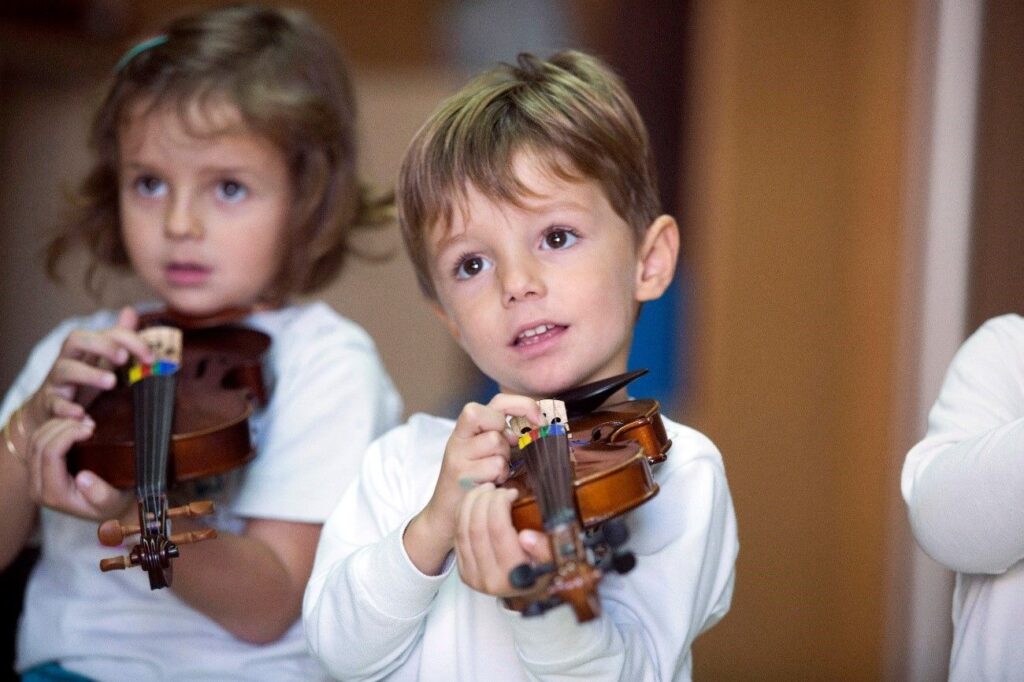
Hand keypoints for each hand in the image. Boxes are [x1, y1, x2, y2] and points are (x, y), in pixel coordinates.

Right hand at [17, 307, 148, 520]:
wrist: (47, 411)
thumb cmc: (81, 382)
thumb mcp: (100, 359)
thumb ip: (118, 338)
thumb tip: (131, 312)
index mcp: (85, 349)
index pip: (106, 332)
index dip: (130, 339)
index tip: (151, 356)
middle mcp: (68, 359)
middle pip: (76, 339)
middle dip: (101, 344)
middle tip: (123, 358)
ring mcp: (57, 381)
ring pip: (64, 368)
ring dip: (89, 374)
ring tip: (111, 382)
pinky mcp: (49, 403)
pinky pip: (55, 403)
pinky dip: (68, 409)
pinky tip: (83, 415)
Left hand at [26, 416, 132, 519]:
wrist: (107, 507)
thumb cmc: (113, 502)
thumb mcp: (114, 501)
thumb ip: (101, 495)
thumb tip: (83, 478)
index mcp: (54, 495)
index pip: (50, 454)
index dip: (68, 435)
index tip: (91, 428)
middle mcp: (37, 488)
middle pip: (39, 444)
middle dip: (63, 426)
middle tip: (90, 422)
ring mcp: (34, 478)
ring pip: (35, 440)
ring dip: (58, 424)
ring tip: (83, 421)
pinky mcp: (37, 470)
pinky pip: (37, 441)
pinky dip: (54, 427)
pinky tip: (74, 425)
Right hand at [403, 394, 540, 574]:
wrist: (447, 514)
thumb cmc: (477, 482)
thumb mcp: (490, 454)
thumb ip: (507, 438)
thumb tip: (541, 428)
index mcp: (469, 427)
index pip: (498, 401)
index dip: (522, 405)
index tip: (538, 421)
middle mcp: (460, 436)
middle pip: (496, 421)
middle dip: (507, 441)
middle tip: (502, 458)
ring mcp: (457, 453)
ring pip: (496, 444)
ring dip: (503, 462)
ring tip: (494, 475)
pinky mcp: (458, 473)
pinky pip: (493, 467)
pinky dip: (499, 478)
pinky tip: (491, 486)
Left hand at [454, 482, 551, 597]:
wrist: (526, 587)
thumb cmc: (543, 568)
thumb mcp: (554, 559)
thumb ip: (545, 548)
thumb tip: (526, 537)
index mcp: (513, 576)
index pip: (498, 531)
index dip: (500, 504)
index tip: (510, 492)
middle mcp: (489, 580)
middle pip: (477, 529)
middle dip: (484, 500)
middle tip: (496, 488)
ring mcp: (473, 577)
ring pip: (463, 530)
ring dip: (471, 504)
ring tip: (485, 490)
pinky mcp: (463, 571)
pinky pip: (458, 536)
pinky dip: (463, 514)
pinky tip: (474, 502)